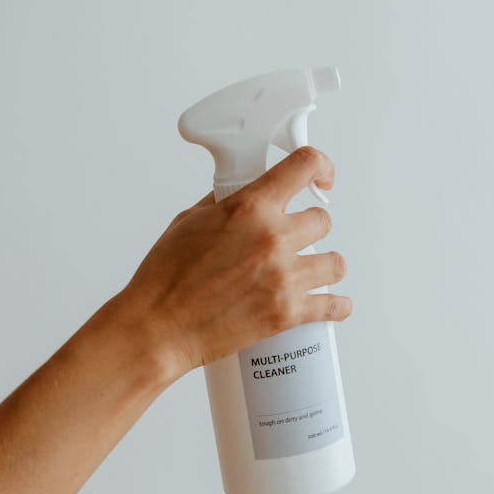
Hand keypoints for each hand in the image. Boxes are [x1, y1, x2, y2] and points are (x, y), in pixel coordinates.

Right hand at [122, 145, 351, 384]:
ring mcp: (284, 276)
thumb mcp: (189, 220)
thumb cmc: (165, 277)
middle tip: (297, 237)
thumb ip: (224, 203)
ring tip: (314, 269)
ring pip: (335, 261)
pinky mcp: (287, 312)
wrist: (158, 327)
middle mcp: (272, 237)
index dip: (320, 167)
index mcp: (249, 208)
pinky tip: (334, 302)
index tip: (321, 176)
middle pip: (323, 220)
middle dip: (309, 228)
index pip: (303, 166)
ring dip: (324, 264)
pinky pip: (333, 305)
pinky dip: (336, 305)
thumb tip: (240, 195)